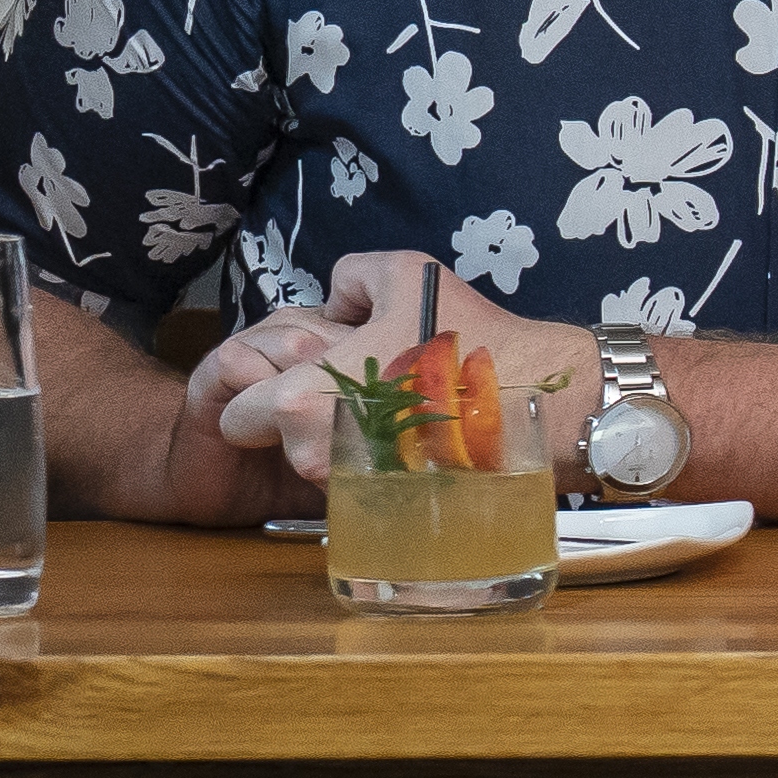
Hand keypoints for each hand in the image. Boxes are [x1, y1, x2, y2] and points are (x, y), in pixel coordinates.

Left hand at [189, 248, 585, 485]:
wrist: (542, 404)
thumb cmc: (468, 341)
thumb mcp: (404, 273)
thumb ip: (347, 277)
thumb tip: (335, 302)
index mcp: (300, 398)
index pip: (235, 412)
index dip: (262, 390)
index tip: (303, 376)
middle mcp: (314, 452)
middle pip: (271, 444)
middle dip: (295, 419)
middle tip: (349, 391)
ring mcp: (351, 485)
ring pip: (313, 465)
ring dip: (335, 441)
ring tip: (386, 411)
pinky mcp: (389, 504)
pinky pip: (354, 482)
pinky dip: (372, 463)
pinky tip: (410, 438)